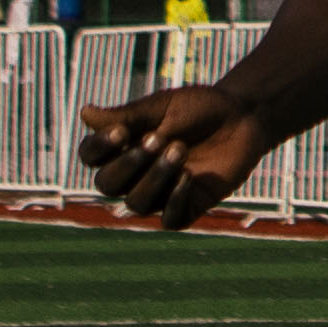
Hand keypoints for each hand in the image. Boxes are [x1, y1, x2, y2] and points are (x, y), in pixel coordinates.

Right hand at [75, 83, 270, 229]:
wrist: (243, 117)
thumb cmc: (198, 108)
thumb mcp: (163, 106)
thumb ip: (127, 115)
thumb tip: (84, 113)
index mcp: (122, 147)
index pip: (92, 157)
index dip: (98, 149)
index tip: (121, 131)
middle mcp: (135, 174)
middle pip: (107, 185)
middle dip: (129, 165)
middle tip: (158, 139)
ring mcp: (160, 193)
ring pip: (137, 204)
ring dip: (155, 178)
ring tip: (180, 150)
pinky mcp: (187, 207)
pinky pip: (169, 220)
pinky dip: (174, 201)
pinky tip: (188, 178)